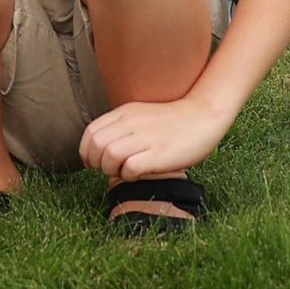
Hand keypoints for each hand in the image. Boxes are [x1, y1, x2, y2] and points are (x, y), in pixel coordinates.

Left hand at [79, 92, 227, 184]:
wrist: (203, 117)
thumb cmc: (171, 122)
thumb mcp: (140, 115)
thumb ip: (121, 126)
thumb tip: (101, 148)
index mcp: (125, 113)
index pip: (90, 132)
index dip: (86, 152)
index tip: (94, 163)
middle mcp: (132, 123)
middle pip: (96, 145)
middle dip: (96, 163)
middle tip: (109, 169)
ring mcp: (145, 138)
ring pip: (109, 155)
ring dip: (110, 170)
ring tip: (123, 172)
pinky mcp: (159, 154)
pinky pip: (130, 167)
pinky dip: (127, 176)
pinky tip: (137, 174)